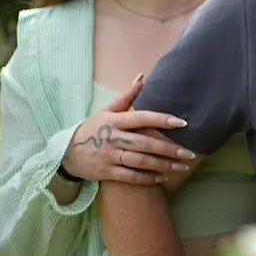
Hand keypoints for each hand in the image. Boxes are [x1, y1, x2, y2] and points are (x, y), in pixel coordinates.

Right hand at [61, 74, 195, 184]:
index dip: (162, 120)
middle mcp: (113, 138)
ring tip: (183, 166)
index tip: (182, 123)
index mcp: (115, 120)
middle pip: (145, 143)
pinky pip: (130, 177)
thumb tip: (142, 77)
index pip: (141, 118)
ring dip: (163, 165)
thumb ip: (127, 97)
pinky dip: (147, 178)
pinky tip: (163, 178)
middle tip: (189, 153)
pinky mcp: (106, 172)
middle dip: (169, 149)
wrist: (65, 152)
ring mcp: (109, 156)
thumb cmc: (93, 129)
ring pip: (140, 161)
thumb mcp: (106, 111)